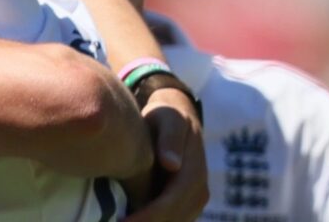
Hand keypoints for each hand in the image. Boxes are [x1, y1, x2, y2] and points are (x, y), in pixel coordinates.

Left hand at [125, 87, 207, 220]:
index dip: (150, 216)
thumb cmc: (166, 116)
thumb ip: (170, 138)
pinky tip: (129, 218)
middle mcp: (198, 191)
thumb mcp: (169, 118)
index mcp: (194, 173)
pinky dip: (153, 221)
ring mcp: (193, 199)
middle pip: (173, 218)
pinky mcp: (183, 203)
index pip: (172, 202)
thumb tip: (172, 164)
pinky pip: (170, 219)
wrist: (176, 118)